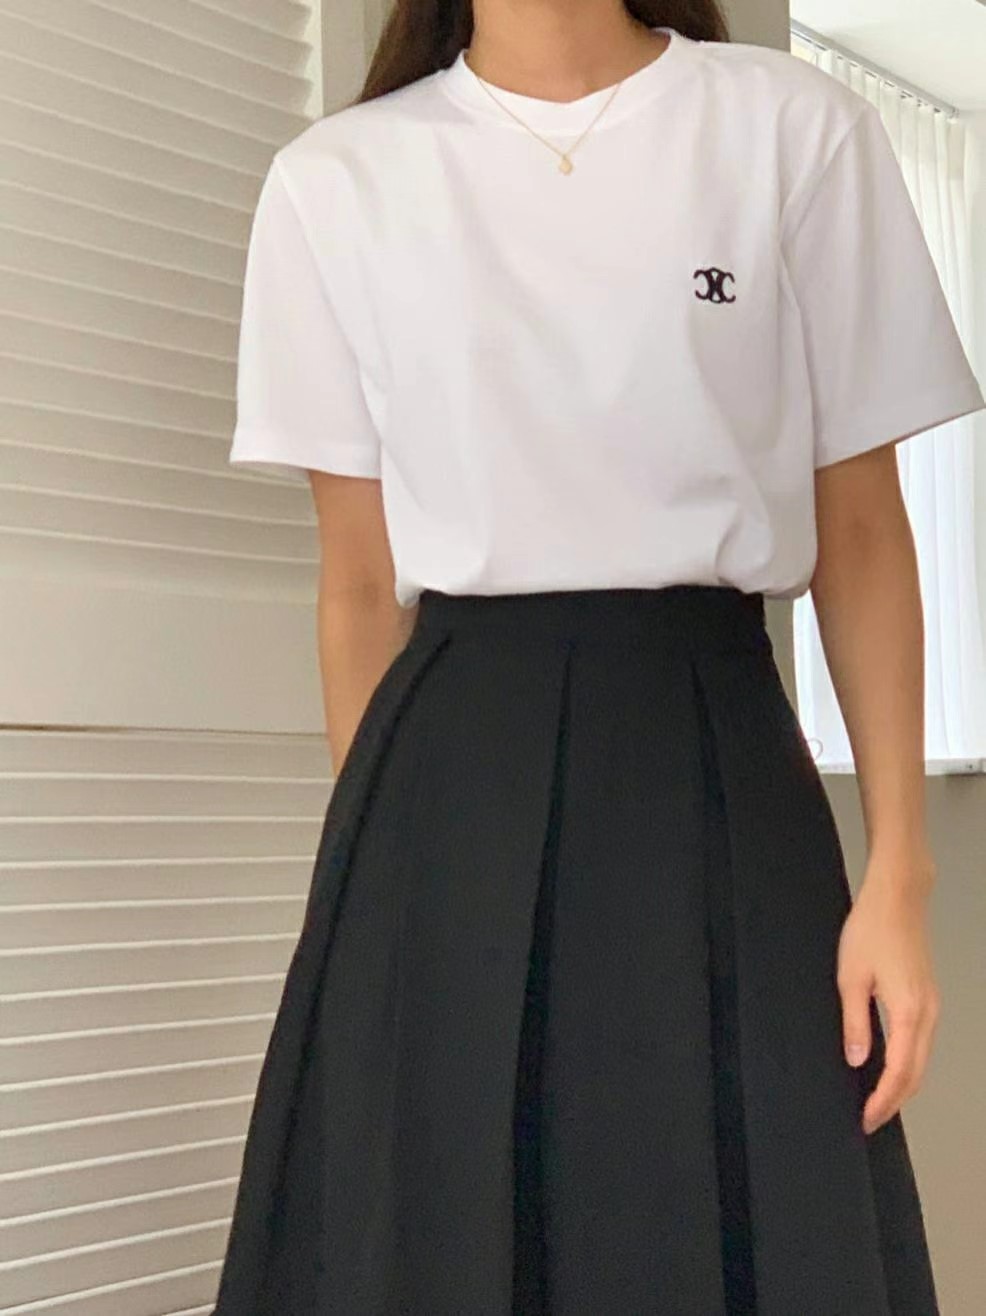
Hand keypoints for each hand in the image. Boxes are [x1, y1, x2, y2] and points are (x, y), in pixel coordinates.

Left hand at [836, 854, 939, 1134]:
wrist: (897, 897)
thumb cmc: (871, 930)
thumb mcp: (851, 977)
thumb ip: (855, 1022)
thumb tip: (857, 1061)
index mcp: (909, 1012)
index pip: (899, 1073)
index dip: (883, 1101)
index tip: (865, 1120)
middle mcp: (928, 1014)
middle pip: (916, 1073)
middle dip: (894, 1101)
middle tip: (869, 1120)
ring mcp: (932, 1005)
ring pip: (922, 1059)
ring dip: (902, 1084)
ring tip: (875, 1100)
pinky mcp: (927, 996)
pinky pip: (922, 1042)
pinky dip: (908, 1063)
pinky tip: (889, 1066)